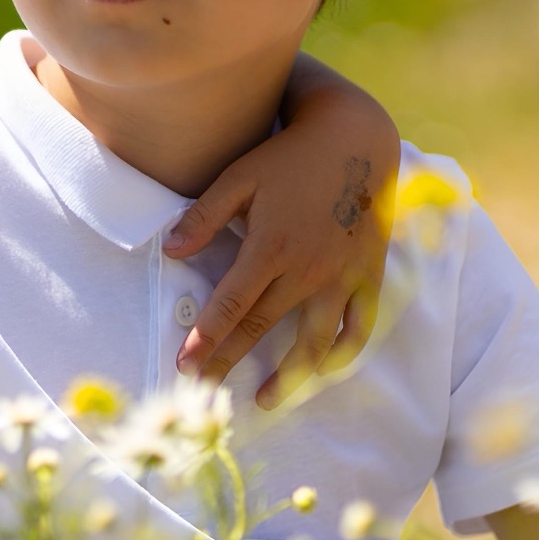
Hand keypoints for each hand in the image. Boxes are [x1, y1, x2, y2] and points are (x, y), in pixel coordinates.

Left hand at [164, 95, 397, 402]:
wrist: (355, 139)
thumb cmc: (289, 157)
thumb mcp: (239, 176)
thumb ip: (204, 216)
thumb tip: (171, 251)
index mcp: (270, 247)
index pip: (231, 306)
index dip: (207, 339)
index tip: (186, 366)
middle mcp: (307, 270)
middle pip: (262, 328)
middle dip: (230, 362)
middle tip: (204, 390)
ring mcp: (341, 276)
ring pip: (314, 341)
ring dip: (289, 376)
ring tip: (265, 400)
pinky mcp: (368, 276)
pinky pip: (358, 326)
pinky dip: (342, 354)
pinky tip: (322, 371)